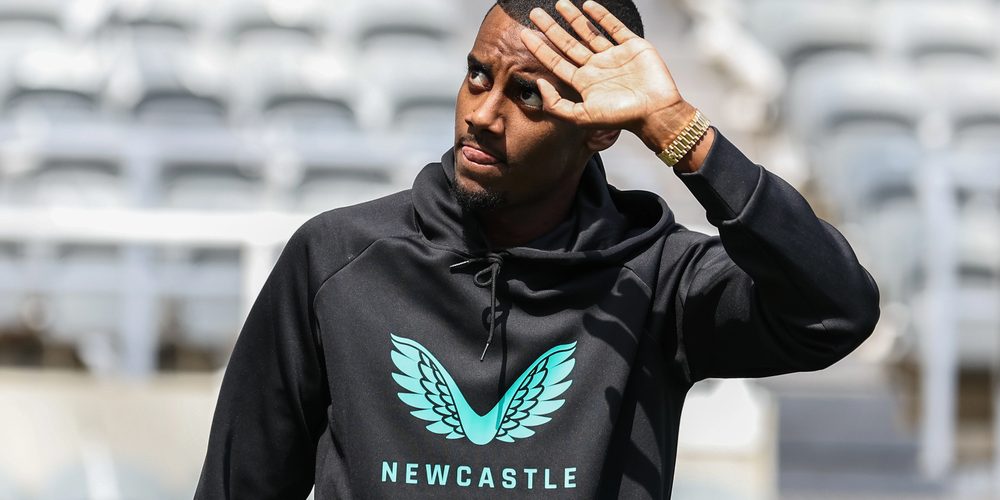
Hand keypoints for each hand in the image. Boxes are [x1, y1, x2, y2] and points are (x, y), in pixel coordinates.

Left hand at [519, 0, 683, 135]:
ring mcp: (614, 56)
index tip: (524, 33)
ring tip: (559, 4)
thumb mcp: (581, 116)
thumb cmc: (620, 117)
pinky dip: (602, 16)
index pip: (556, 62)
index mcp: (584, 83)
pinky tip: (588, 6)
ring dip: (573, 18)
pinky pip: (614, 27)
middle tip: (534, 13)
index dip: (539, 48)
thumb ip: (556, 104)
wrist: (656, 112)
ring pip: (589, 32)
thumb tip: (539, 83)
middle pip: (568, 44)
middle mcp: (597, 68)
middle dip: (551, 28)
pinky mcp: (633, 46)